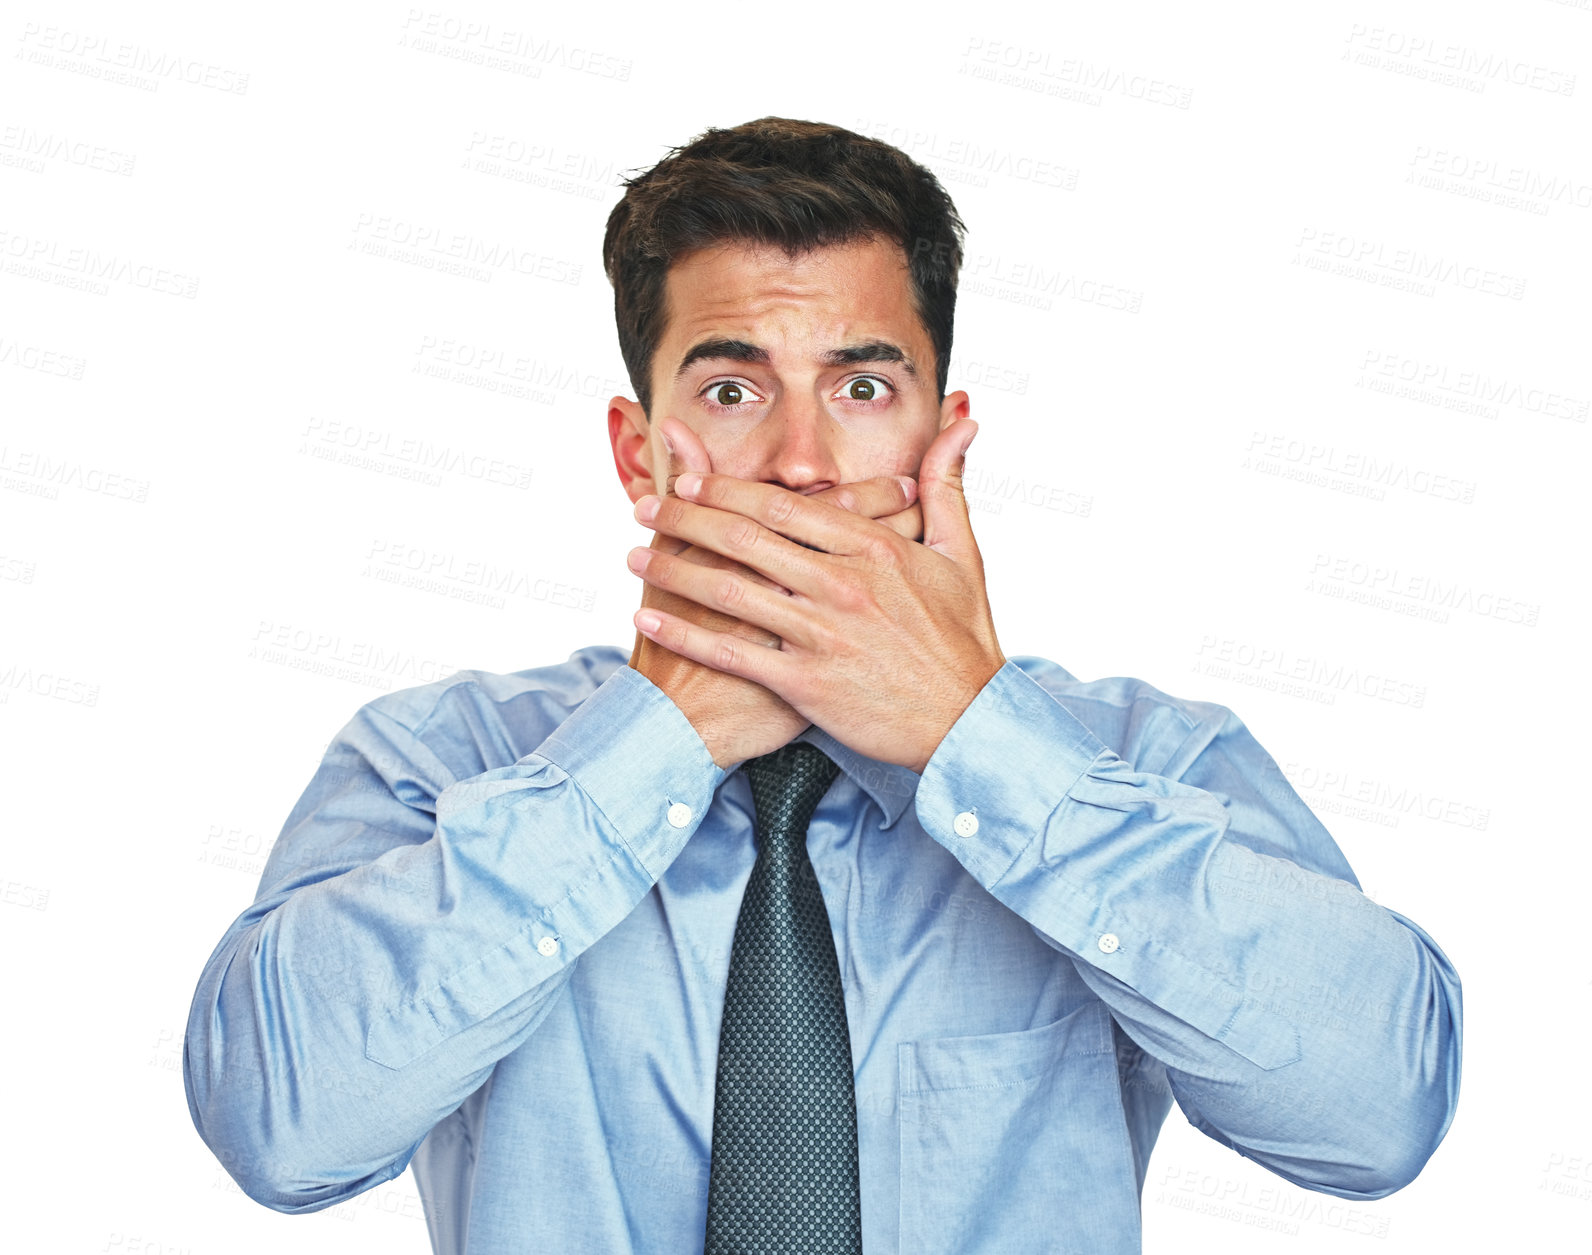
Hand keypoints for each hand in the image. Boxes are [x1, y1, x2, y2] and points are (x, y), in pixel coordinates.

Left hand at [628, 419, 1004, 771]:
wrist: (968, 722)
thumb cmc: (964, 640)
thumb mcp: (964, 553)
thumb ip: (948, 485)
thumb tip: (962, 419)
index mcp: (874, 548)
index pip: (785, 506)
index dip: (728, 489)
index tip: (689, 479)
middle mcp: (842, 583)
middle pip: (744, 537)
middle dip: (684, 518)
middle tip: (645, 507)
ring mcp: (822, 634)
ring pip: (729, 589)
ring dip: (672, 569)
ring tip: (633, 555)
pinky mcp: (806, 683)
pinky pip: (731, 653)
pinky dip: (684, 633)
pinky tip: (648, 617)